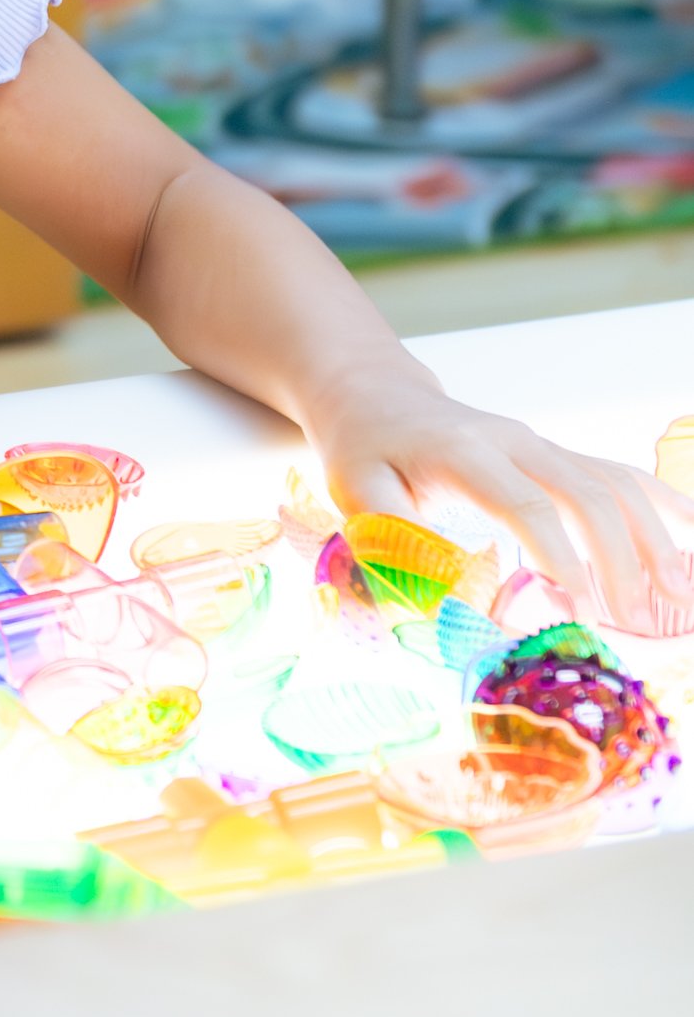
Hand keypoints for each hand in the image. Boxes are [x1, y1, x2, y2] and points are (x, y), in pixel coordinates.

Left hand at [309, 362, 693, 636]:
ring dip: (652, 538)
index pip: (527, 505)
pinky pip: (619, 476)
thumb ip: (394, 540)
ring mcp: (542, 446)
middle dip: (620, 557)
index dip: (561, 557)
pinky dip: (661, 507)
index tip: (581, 609)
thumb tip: (438, 599)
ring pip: (615, 483)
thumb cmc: (363, 452)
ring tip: (678, 596)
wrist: (377, 398)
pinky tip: (693, 537)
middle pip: (587, 493)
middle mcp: (515, 442)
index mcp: (465, 453)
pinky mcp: (556, 456)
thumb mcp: (357, 495)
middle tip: (635, 619)